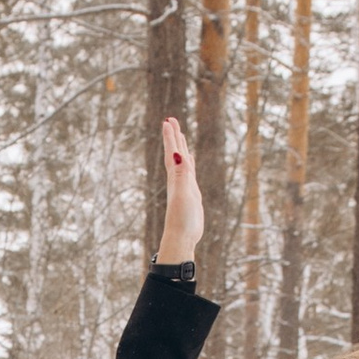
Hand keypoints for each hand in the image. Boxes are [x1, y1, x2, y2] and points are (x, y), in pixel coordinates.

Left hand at [156, 113, 200, 266]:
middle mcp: (178, 180)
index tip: (168, 121)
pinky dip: (189, 164)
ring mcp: (185, 186)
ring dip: (181, 148)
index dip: (171, 137)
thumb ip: (181, 173)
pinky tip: (190, 160)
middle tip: (171, 120)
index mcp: (176, 178)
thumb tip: (176, 153)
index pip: (172, 153)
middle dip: (174, 137)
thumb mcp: (183, 193)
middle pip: (176, 154)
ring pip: (183, 162)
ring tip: (180, 136)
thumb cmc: (181, 218)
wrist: (182, 238)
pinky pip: (189, 173)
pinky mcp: (191, 194)